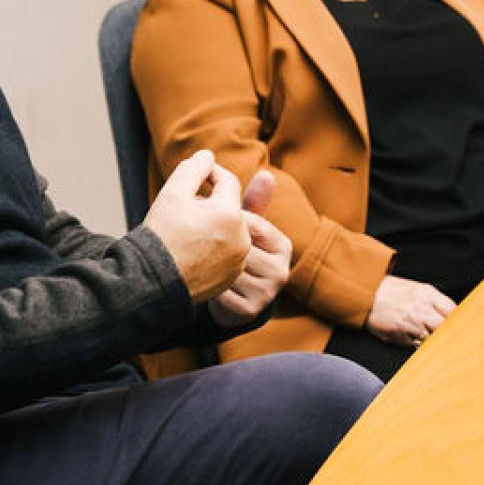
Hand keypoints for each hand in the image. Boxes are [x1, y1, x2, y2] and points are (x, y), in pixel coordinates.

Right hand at [143, 150, 249, 301]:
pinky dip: (213, 246)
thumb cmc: (162, 235)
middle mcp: (241, 238)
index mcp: (230, 214)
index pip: (227, 181)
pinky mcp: (231, 277)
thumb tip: (207, 156)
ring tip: (185, 230)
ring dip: (212, 224)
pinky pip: (226, 252)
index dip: (210, 173)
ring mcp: (238, 260)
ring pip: (228, 230)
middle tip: (183, 209)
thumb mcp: (173, 192)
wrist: (152, 281)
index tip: (195, 174)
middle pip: (228, 207)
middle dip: (209, 202)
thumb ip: (193, 168)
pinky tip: (190, 249)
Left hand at [208, 174, 291, 326]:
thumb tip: (267, 174)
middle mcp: (282, 271)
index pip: (250, 223)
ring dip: (210, 264)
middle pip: (240, 247)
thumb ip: (253, 202)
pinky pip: (220, 290)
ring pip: (229, 269)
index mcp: (283, 245)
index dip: (227, 222)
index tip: (214, 225)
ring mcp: (268, 293)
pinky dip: (208, 284)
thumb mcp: (245, 226)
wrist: (227, 297)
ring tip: (204, 262)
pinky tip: (206, 283)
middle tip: (200, 243)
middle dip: (217, 243)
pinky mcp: (249, 311)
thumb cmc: (234, 252)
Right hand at [365, 274, 454, 345]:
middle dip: (447, 333)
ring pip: (432, 339)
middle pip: (446, 327)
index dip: (459, 321)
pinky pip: (416, 345)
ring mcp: (410, 323)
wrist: (364, 294)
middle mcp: (420, 309)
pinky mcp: (399, 335)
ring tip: (430, 338)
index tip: (461, 327)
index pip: (453, 311)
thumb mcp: (416, 288)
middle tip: (449, 337)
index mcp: (427, 294)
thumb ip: (434, 301)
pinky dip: (417, 344)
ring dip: (432, 340)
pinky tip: (413, 337)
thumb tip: (453, 317)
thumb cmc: (391, 291)